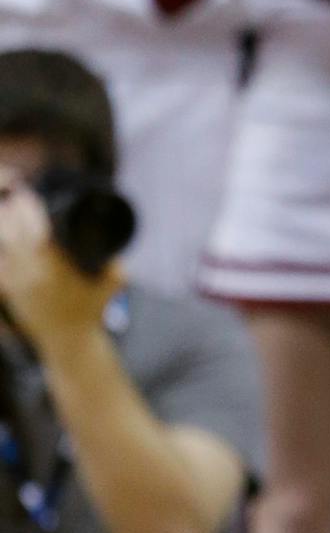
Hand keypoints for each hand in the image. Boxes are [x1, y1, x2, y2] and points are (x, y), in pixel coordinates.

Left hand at [0, 183, 120, 351]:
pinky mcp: (6, 286)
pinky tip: (8, 234)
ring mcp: (12, 279)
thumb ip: (113, 259)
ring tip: (9, 209)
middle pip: (7, 229)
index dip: (25, 205)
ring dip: (3, 223)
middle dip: (10, 208)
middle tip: (16, 192)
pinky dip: (2, 243)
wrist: (68, 341)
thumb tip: (112, 239)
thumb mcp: (114, 281)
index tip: (27, 191)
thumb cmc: (92, 309)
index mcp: (50, 266)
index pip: (30, 227)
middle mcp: (26, 271)